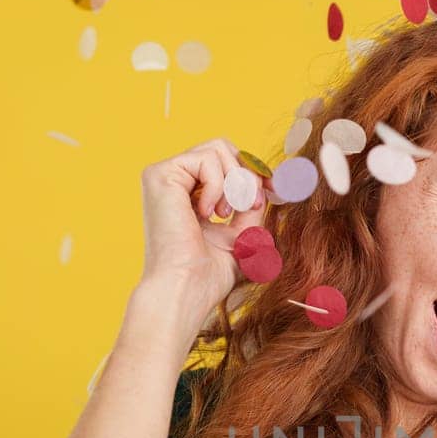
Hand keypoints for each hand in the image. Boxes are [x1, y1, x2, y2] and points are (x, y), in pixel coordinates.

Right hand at [139, 138, 274, 305]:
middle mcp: (174, 181)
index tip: (277, 191)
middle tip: (250, 205)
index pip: (227, 163)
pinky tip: (208, 214)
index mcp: (189, 194)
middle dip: (248, 175)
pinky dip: (217, 185)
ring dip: (234, 181)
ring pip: (217, 148)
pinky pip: (206, 158)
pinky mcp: (160, 174)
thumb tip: (269, 181)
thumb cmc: (209, 274)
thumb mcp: (242, 235)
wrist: (186, 289)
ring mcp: (164, 176)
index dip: (255, 172)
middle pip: (224, 148)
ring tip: (225, 213)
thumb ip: (251, 205)